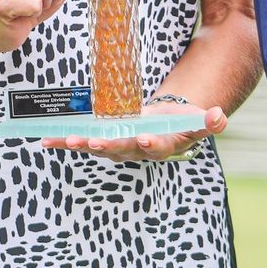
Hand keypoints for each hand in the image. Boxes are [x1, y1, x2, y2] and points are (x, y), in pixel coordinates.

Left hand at [41, 100, 226, 162]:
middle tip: (96, 143)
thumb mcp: (198, 121)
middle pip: (122, 149)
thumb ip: (210, 122)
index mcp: (160, 146)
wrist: (162, 127)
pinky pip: (83, 141)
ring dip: (83, 145)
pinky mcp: (103, 139)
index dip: (152, 144)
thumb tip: (219, 117)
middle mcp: (136, 150)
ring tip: (70, 141)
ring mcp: (117, 146)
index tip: (146, 139)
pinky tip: (47, 140)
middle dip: (109, 146)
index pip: (157, 147)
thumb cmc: (181, 123)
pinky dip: (65, 140)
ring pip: (99, 146)